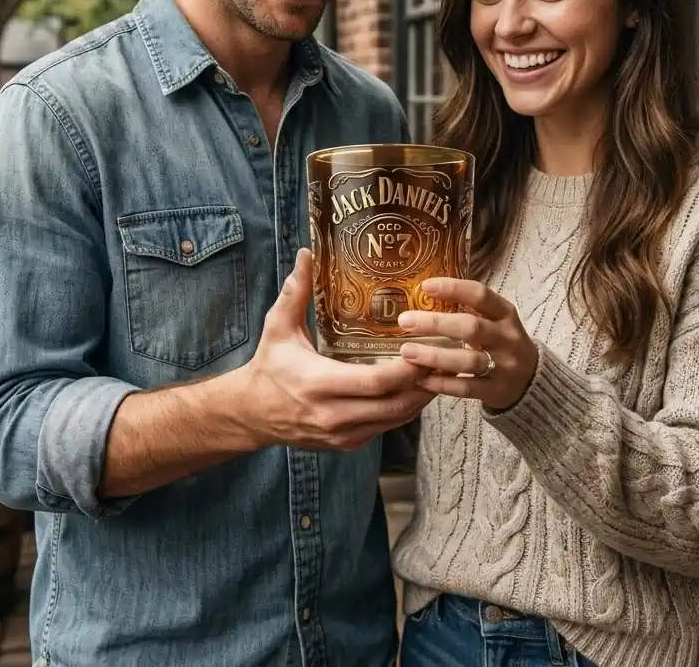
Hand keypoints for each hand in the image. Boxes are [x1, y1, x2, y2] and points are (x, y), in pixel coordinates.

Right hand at [242, 248, 434, 452]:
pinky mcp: (347, 443)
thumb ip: (295, 292)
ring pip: (395, 419)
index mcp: (319, 383)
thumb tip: (307, 254)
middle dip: (424, 383)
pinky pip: (386, 427)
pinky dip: (405, 409)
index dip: (405, 369)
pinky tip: (417, 388)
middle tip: (446, 358)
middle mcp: (334, 414)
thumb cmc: (269, 366)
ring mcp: (343, 434)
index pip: (374, 382)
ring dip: (421, 398)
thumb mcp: (277, 327)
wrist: (252, 414)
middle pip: (394, 404)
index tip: (426, 348)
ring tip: (441, 371)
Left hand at [396, 278, 537, 411]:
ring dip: (434, 356)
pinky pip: (466, 388)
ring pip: (468, 361)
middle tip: (405, 321)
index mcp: (505, 314)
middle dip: (435, 323)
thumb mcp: (495, 320)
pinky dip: (442, 384)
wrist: (531, 380)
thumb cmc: (501, 342)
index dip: (453, 289)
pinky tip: (421, 378)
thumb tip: (424, 293)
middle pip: (471, 328)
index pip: (480, 295)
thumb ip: (470, 309)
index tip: (425, 286)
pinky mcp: (497, 391)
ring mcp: (504, 366)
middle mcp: (507, 338)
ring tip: (406, 352)